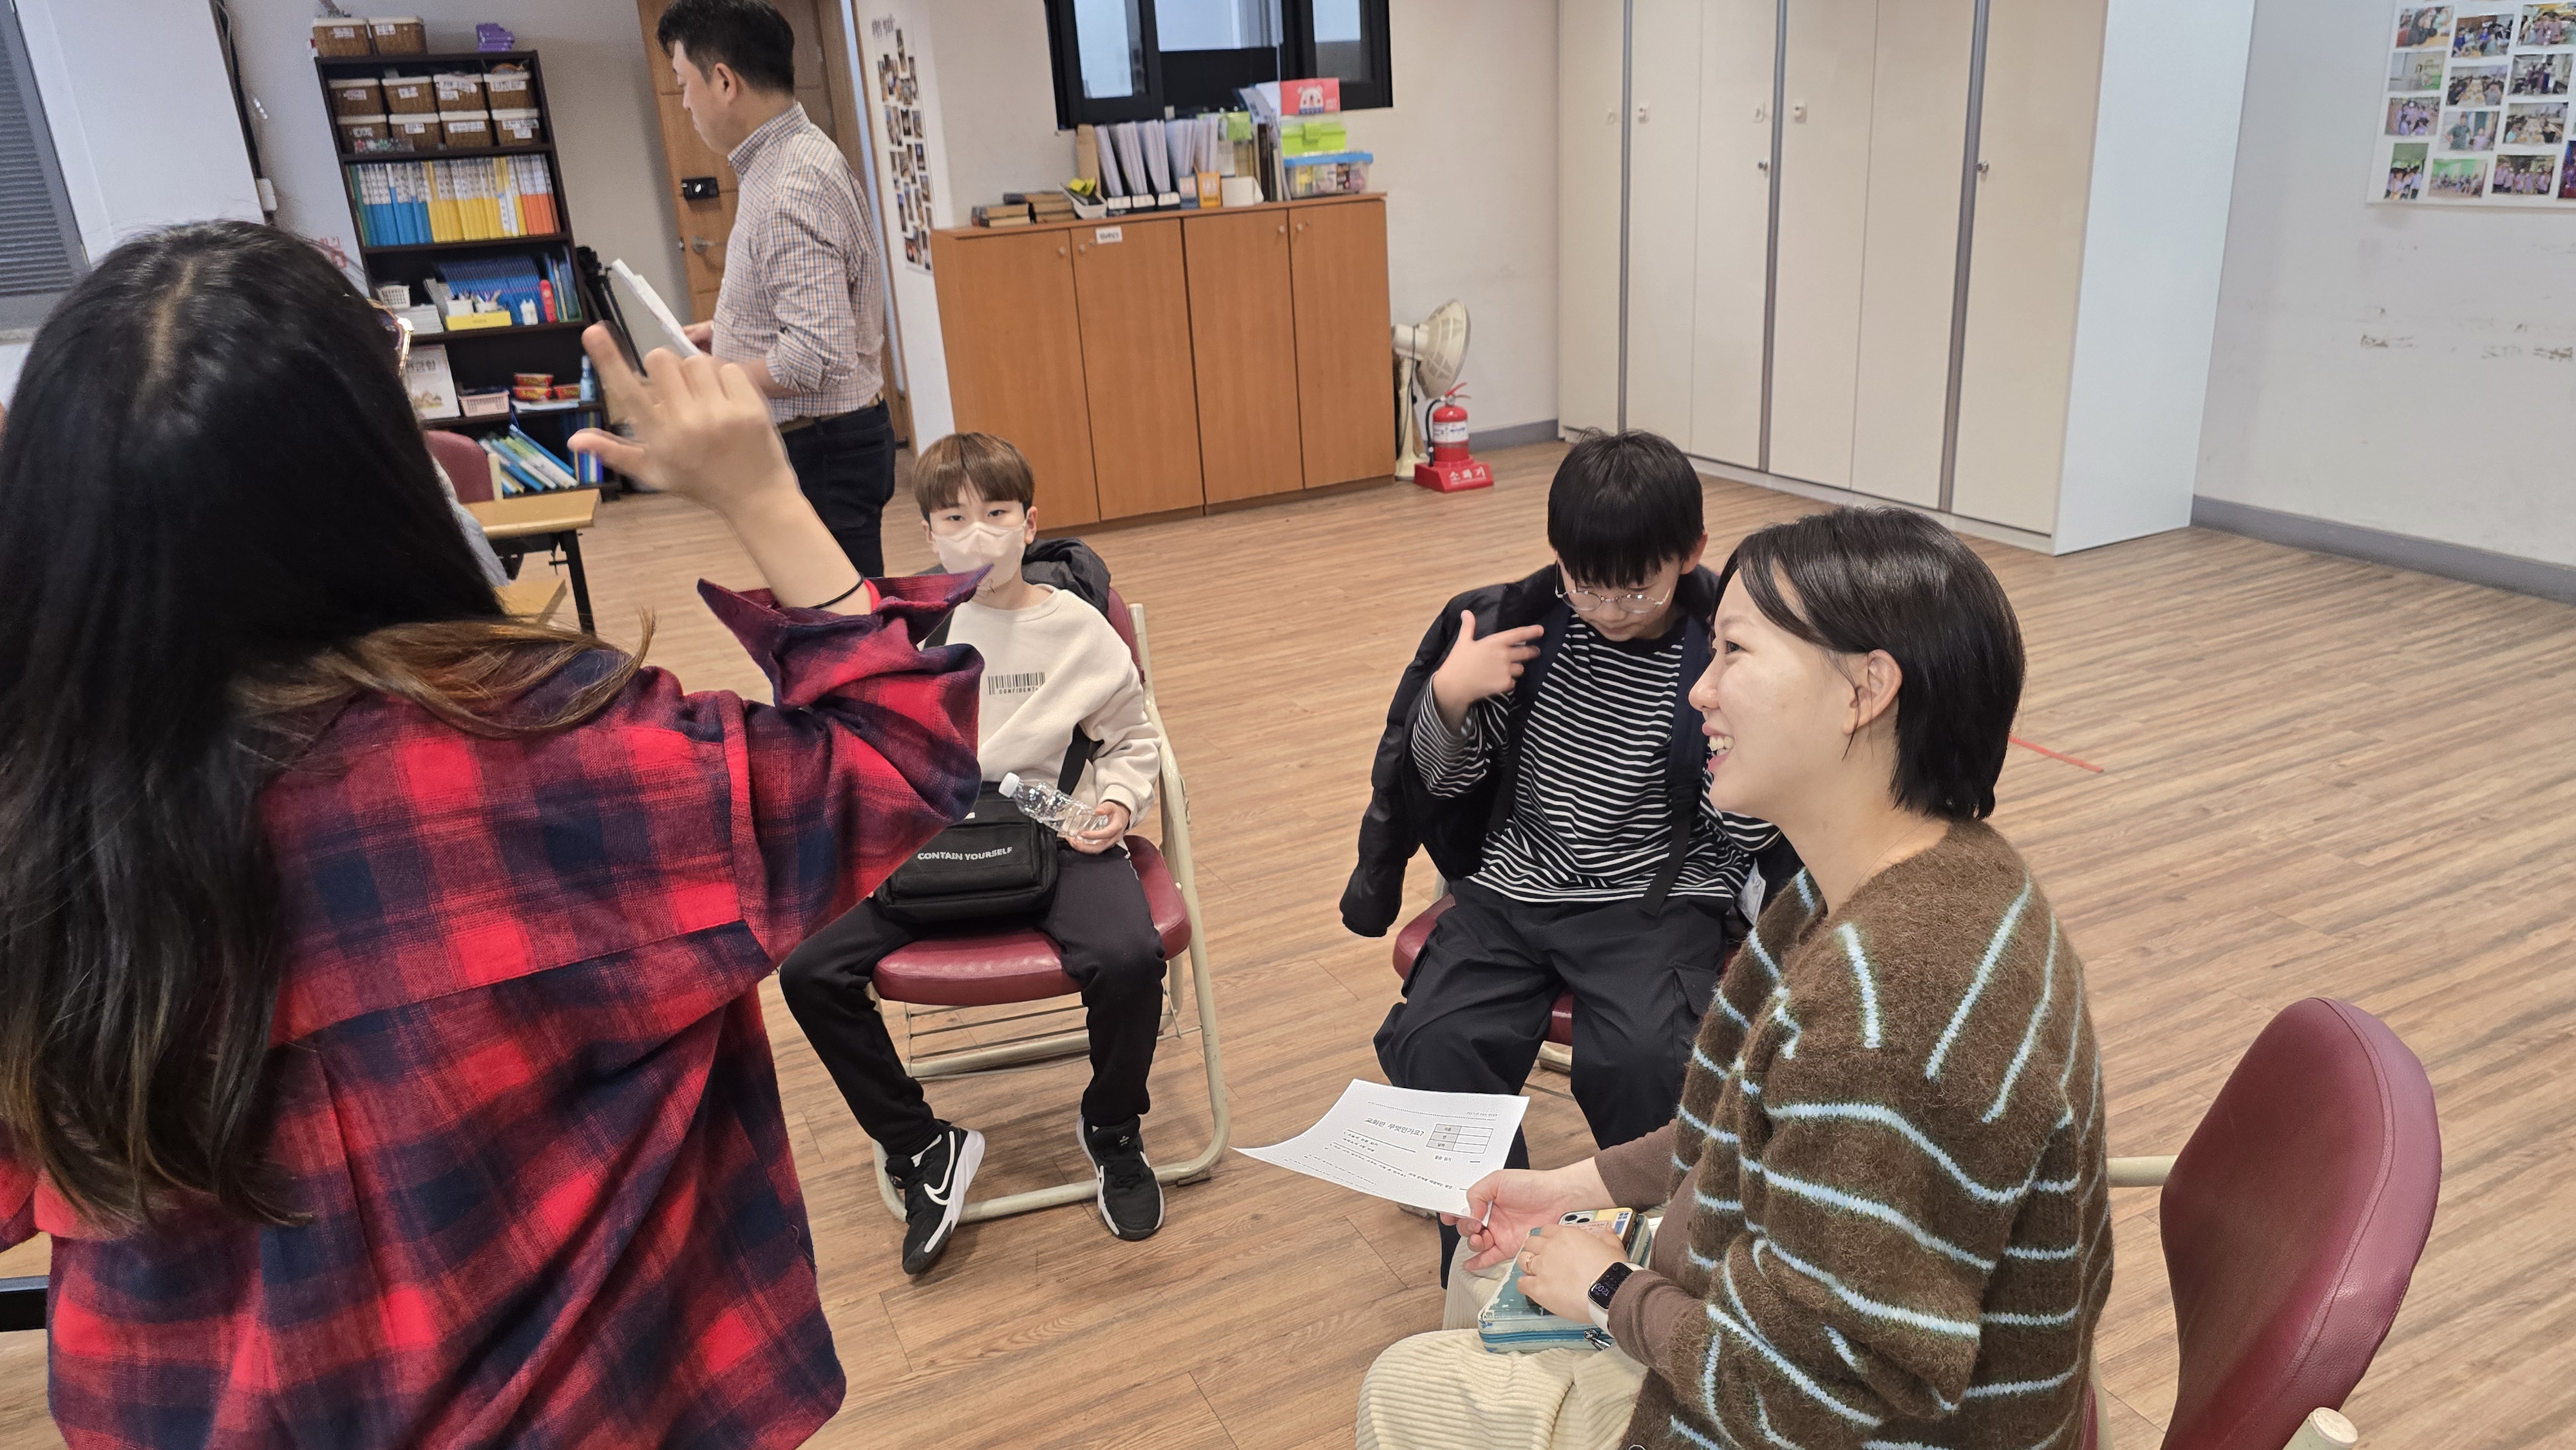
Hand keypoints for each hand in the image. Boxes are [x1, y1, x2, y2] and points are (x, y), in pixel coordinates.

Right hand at [567, 326, 860, 609]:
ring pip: (696, 360)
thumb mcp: (655, 473)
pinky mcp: (749, 408)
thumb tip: (574, 439)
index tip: (593, 331)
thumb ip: (615, 452)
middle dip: (665, 367)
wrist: (756, 498)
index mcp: (659, 438)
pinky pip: (729, 368)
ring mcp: (720, 415)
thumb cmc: (700, 483)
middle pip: (661, 359)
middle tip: (677, 388)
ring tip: (705, 398)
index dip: (608, 359)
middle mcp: (686, 424)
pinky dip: (727, 380)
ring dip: (698, 373)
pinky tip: (729, 402)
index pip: (627, 392)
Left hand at [1066, 800, 1129, 853]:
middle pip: (1100, 847)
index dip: (1094, 835)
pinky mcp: (1105, 845)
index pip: (1106, 833)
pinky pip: (1096, 849)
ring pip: (1097, 850)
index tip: (1083, 834)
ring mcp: (1110, 843)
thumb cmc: (1116, 813)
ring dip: (1084, 849)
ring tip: (1073, 843)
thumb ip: (1105, 807)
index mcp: (1116, 827)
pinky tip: (1077, 844)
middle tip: (1074, 842)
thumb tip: (1097, 811)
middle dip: (1086, 847)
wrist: (1122, 819)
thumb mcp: (1111, 806)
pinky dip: (1086, 848)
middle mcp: (1114, 838)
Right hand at [1428, 611, 1543, 728]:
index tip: (1541, 630)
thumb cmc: (1457, 662)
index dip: (1531, 632)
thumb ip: (1468, 627)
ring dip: (1517, 668)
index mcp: (1495, 642)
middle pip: (1527, 653)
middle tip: (1534, 652)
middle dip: (1532, 652)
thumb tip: (1466, 612)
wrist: (1454, 686)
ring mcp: (1506, 670)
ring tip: (1508, 669)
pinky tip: (1499, 682)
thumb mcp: (1463, 642)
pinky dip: (1509, 682)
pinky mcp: (1505, 684)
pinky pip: (1513, 682)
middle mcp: (1504, 655)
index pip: (1519, 634)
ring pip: (1521, 668)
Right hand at [1444, 1160, 1610, 1271]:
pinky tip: (1468, 1265)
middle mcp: (1491, 1217)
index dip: (1453, 1214)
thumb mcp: (1498, 1180)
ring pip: (1477, 1243)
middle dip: (1464, 1228)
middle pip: (1467, 1228)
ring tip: (1480, 1237)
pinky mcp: (1509, 1246)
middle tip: (1473, 1224)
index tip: (1448, 1216)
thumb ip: (1477, 1193)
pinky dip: (1478, 1262)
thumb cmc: (1531, 1185)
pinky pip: (1490, 1257)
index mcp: (1485, 1200)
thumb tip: (1469, 1211)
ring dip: (1472, 1242)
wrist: (1556, 1199)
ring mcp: (1499, 1232)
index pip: (1463, 1209)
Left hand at [1514, 1220, 1627, 1320]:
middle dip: (1535, 1250)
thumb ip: (1608, 1238)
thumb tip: (1608, 1231)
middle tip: (1543, 1260)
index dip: (1548, 1238)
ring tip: (1535, 1274)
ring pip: (1523, 1260)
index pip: (1547, 1230)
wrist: (1608, 1292)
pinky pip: (1522, 1283)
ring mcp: (1542, 1268)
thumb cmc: (1612, 1270)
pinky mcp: (1538, 1288)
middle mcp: (1550, 1248)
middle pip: (1531, 1243)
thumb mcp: (1614, 1248)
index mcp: (1566, 1236)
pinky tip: (1533, 1289)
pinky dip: (1525, 1285)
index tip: (1552, 1246)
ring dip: (1528, 1266)